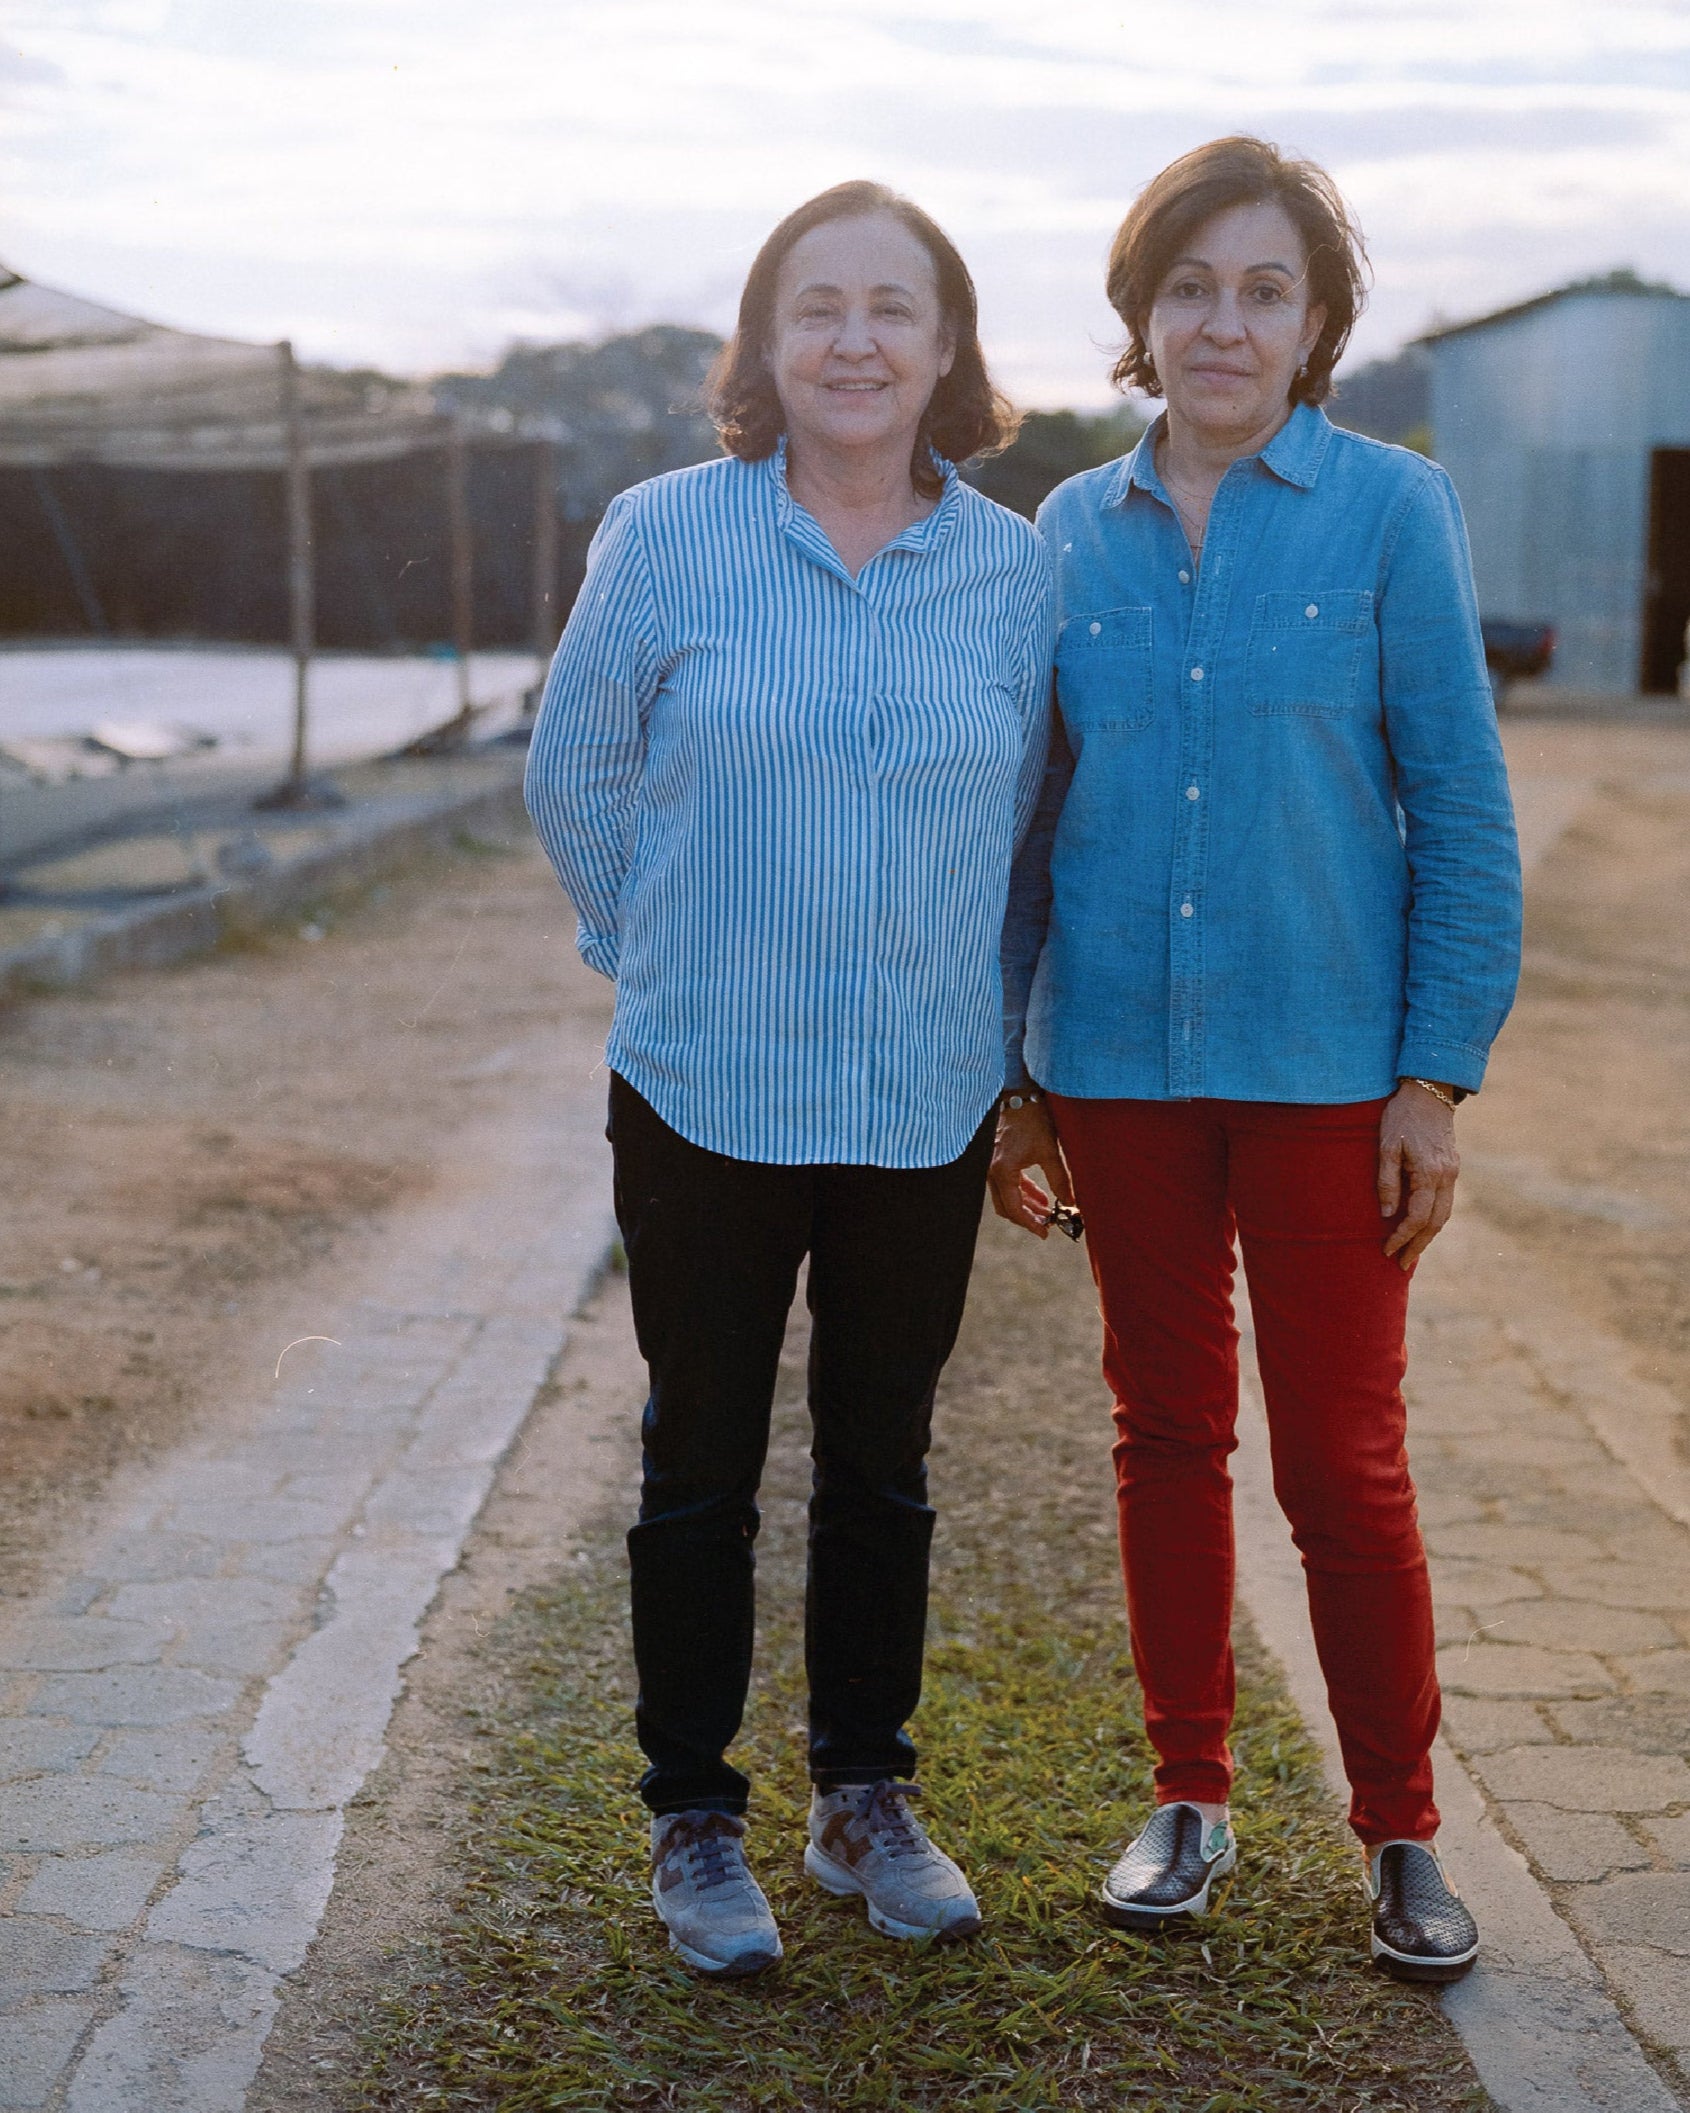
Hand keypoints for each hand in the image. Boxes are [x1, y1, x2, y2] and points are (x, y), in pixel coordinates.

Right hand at [988, 1098, 1075, 1237]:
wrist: (1018, 1096)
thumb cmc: (1032, 1120)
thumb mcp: (1050, 1150)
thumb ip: (1060, 1179)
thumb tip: (1071, 1202)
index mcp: (1002, 1170)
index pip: (1013, 1208)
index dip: (1030, 1223)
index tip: (1045, 1232)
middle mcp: (990, 1170)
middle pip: (1006, 1207)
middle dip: (1026, 1217)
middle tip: (1047, 1224)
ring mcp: (990, 1165)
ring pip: (1006, 1196)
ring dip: (1025, 1205)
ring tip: (1046, 1211)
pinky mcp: (996, 1160)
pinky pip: (1006, 1184)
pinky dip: (1021, 1192)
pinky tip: (1039, 1197)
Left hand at [1378, 1081, 1459, 1270]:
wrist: (1429, 1092)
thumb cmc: (1402, 1117)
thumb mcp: (1386, 1146)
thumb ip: (1387, 1181)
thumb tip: (1387, 1214)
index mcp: (1430, 1172)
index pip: (1417, 1217)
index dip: (1401, 1237)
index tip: (1386, 1250)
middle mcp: (1447, 1176)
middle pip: (1436, 1222)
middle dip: (1418, 1245)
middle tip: (1401, 1263)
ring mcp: (1452, 1172)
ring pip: (1444, 1214)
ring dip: (1428, 1236)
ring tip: (1412, 1252)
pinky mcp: (1452, 1167)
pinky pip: (1445, 1201)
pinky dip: (1434, 1219)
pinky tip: (1422, 1226)